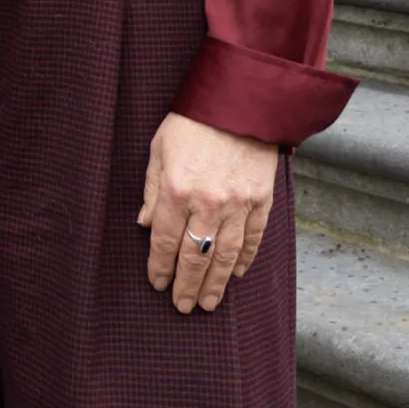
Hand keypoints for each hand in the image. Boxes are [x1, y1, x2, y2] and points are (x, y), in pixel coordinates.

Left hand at [138, 112, 277, 313]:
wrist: (240, 100)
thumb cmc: (193, 122)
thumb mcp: (159, 149)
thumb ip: (152, 190)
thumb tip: (146, 225)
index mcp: (178, 190)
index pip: (166, 242)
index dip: (160, 267)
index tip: (158, 284)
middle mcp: (208, 203)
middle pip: (196, 257)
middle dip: (187, 285)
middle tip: (183, 307)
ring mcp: (239, 204)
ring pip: (226, 256)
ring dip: (215, 284)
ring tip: (207, 303)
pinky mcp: (262, 200)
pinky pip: (253, 239)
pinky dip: (245, 260)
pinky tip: (235, 275)